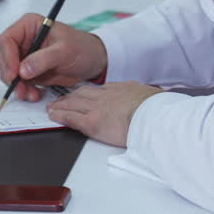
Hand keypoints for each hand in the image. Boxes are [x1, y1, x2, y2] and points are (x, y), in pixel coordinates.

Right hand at [0, 13, 107, 102]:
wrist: (93, 61)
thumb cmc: (82, 47)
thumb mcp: (64, 51)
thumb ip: (43, 59)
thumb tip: (23, 69)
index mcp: (30, 26)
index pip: (7, 39)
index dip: (7, 57)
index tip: (14, 73)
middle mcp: (24, 40)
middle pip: (4, 58)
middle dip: (10, 75)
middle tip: (20, 88)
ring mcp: (26, 56)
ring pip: (9, 72)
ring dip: (17, 85)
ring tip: (30, 93)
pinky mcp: (30, 70)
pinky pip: (19, 82)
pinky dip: (24, 90)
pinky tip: (35, 94)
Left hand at [47, 82, 161, 146]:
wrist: (154, 116)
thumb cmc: (159, 111)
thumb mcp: (155, 99)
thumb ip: (150, 100)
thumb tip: (160, 101)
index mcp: (124, 90)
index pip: (103, 90)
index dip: (91, 93)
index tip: (86, 94)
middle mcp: (108, 96)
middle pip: (84, 94)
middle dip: (71, 96)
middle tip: (62, 98)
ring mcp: (98, 108)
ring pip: (74, 104)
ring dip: (62, 105)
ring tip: (53, 106)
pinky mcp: (92, 123)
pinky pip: (72, 118)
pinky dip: (61, 115)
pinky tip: (53, 115)